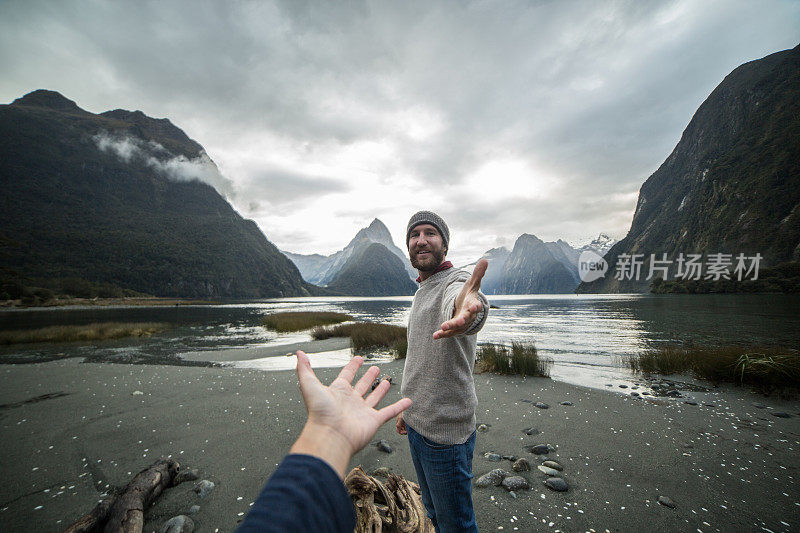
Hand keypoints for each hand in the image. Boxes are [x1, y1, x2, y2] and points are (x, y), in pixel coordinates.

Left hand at [290, 351, 411, 477]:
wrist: (329, 436)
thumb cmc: (319, 412)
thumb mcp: (309, 385)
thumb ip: (304, 369)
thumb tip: (298, 353)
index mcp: (337, 391)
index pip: (346, 375)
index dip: (352, 366)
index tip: (359, 359)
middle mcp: (350, 401)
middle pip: (361, 386)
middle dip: (367, 377)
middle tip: (375, 368)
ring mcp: (362, 412)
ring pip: (373, 398)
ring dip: (380, 390)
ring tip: (387, 381)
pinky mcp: (373, 421)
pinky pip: (389, 412)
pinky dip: (399, 407)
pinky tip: (408, 401)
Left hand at [433, 259, 486, 338]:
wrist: (466, 310)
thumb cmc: (469, 296)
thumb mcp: (472, 284)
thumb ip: (477, 274)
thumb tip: (485, 259)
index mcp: (473, 305)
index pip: (476, 306)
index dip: (476, 307)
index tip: (476, 307)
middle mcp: (469, 316)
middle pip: (466, 319)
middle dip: (461, 320)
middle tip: (457, 322)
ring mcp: (462, 324)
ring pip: (457, 327)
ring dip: (450, 327)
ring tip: (442, 328)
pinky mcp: (454, 329)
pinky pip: (448, 333)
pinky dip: (442, 334)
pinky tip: (435, 336)